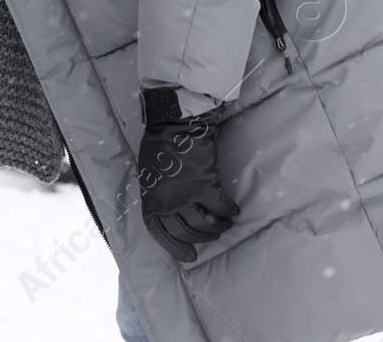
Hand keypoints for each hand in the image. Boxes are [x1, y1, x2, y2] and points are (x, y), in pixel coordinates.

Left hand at [138, 89, 239, 262]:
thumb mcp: (149, 174)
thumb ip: (158, 194)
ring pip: (205, 224)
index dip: (174, 247)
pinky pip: (221, 208)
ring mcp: (185, 196)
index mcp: (149, 199)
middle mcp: (166, 202)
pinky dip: (229, 212)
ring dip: (217, 227)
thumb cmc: (159, 145)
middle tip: (211, 237)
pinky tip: (233, 211)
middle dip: (200, 238)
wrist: (175, 124)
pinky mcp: (205, 187)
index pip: (159, 232)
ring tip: (224, 225)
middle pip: (185, 231)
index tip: (189, 257)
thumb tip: (170, 210)